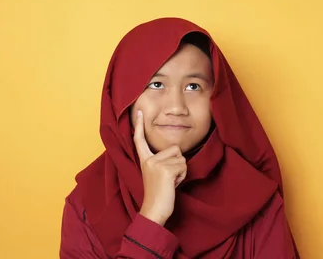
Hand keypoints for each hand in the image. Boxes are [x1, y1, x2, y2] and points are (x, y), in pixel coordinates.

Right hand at [134, 110, 186, 225]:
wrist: (154, 211)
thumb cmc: (158, 194)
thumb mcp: (156, 174)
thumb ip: (161, 161)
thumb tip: (175, 152)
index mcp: (144, 160)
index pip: (140, 140)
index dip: (139, 126)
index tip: (139, 112)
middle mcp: (149, 160)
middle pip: (175, 149)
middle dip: (178, 163)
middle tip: (168, 178)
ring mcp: (156, 164)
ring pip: (182, 158)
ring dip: (181, 171)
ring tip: (170, 182)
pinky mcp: (165, 170)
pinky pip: (183, 166)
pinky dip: (182, 177)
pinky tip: (173, 185)